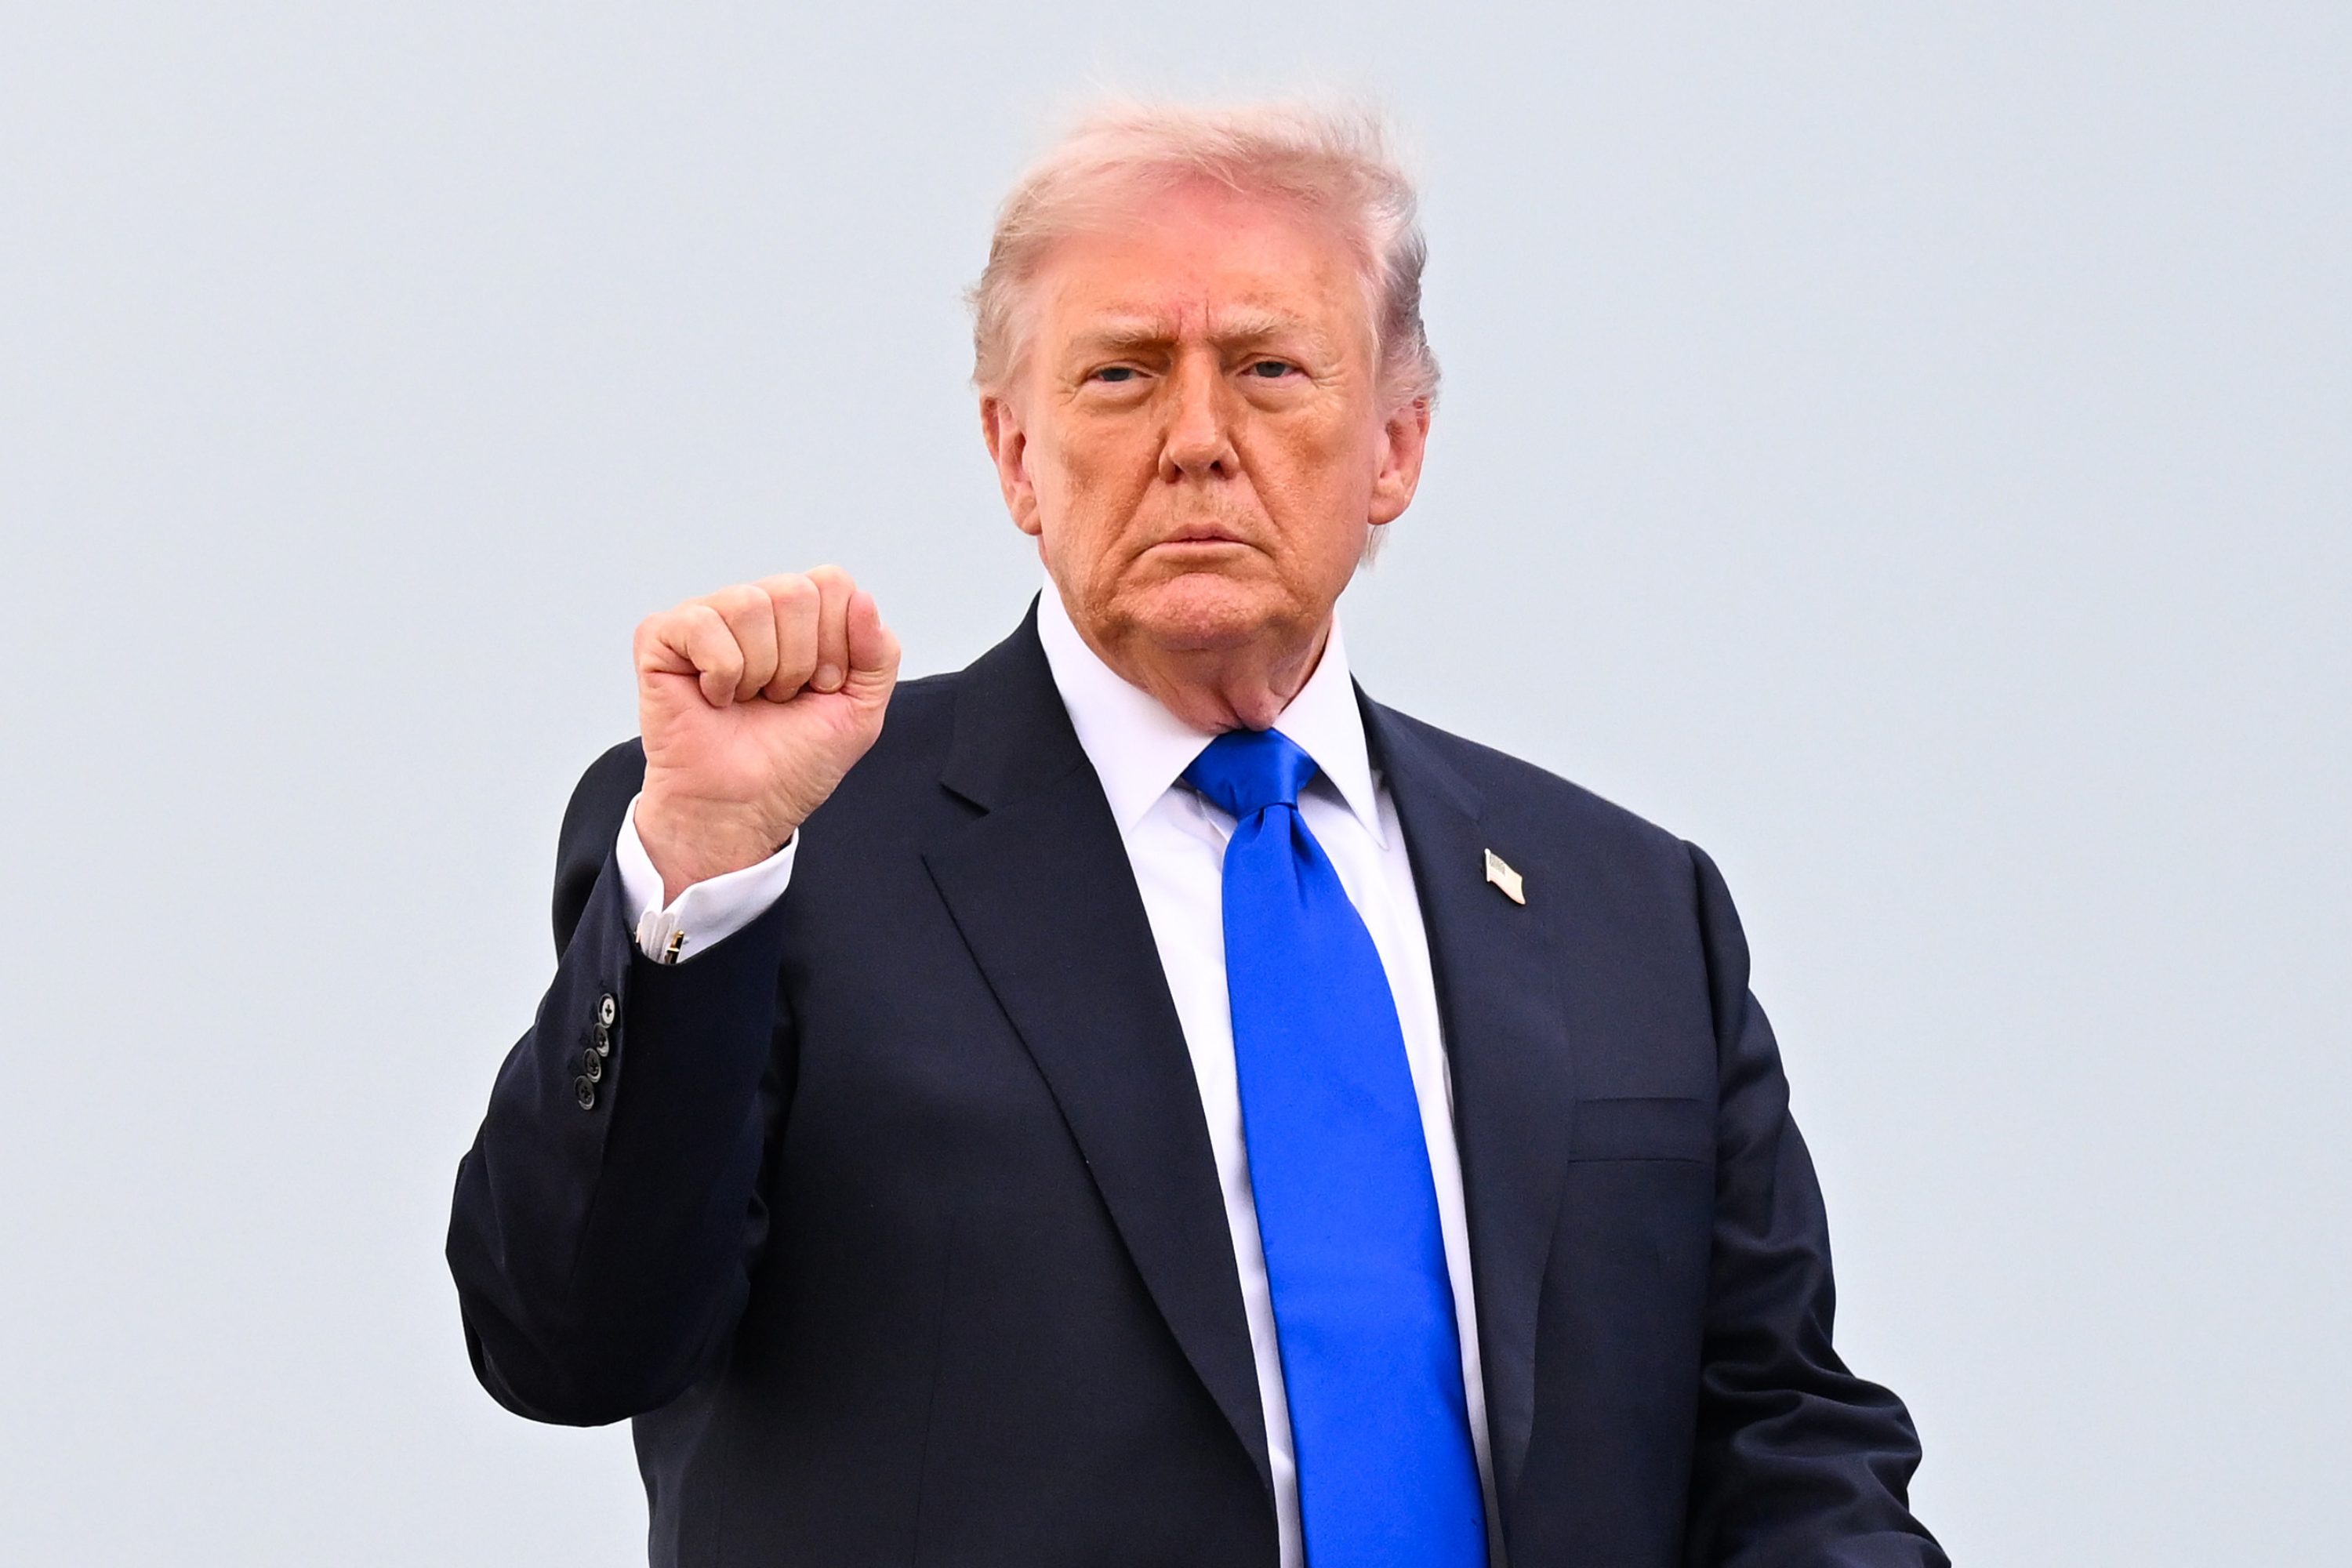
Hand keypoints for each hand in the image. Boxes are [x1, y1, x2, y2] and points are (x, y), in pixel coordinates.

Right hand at [632, 566, 899, 901]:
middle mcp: (753, 608)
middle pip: (796, 591)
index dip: (837, 643)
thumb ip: (879, 653)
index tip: (820, 688)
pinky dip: (720, 673)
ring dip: (761, 671)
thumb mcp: (860, 711)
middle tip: (781, 698)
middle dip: (801, 661)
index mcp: (799, 617)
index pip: (832, 583)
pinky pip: (702, 624)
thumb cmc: (792, 762)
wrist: (743, 808)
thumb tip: (862, 598)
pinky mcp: (661, 637)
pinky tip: (714, 698)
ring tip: (748, 700)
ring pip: (750, 603)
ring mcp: (706, 618)